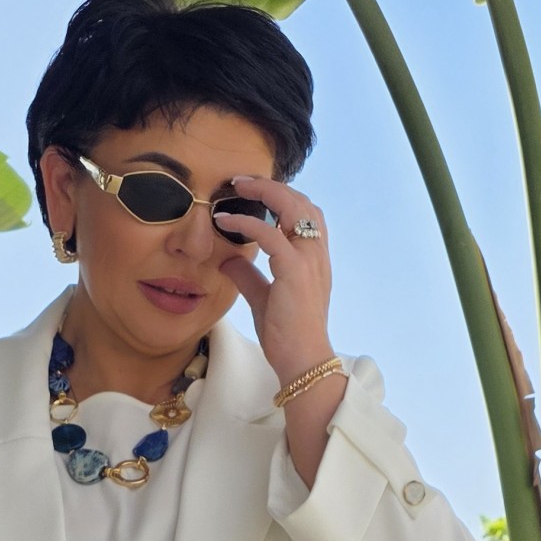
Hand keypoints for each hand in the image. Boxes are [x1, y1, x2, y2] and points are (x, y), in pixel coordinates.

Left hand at [214, 174, 334, 386]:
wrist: (302, 360)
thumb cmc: (287, 335)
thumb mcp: (263, 299)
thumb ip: (249, 276)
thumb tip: (229, 259)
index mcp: (313, 258)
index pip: (305, 212)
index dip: (283, 196)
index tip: (255, 192)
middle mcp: (315, 253)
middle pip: (300, 201)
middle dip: (271, 185)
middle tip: (241, 181)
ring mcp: (308, 260)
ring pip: (291, 206)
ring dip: (263, 191)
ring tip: (236, 187)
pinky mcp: (293, 271)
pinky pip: (270, 234)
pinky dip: (247, 223)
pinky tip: (225, 221)